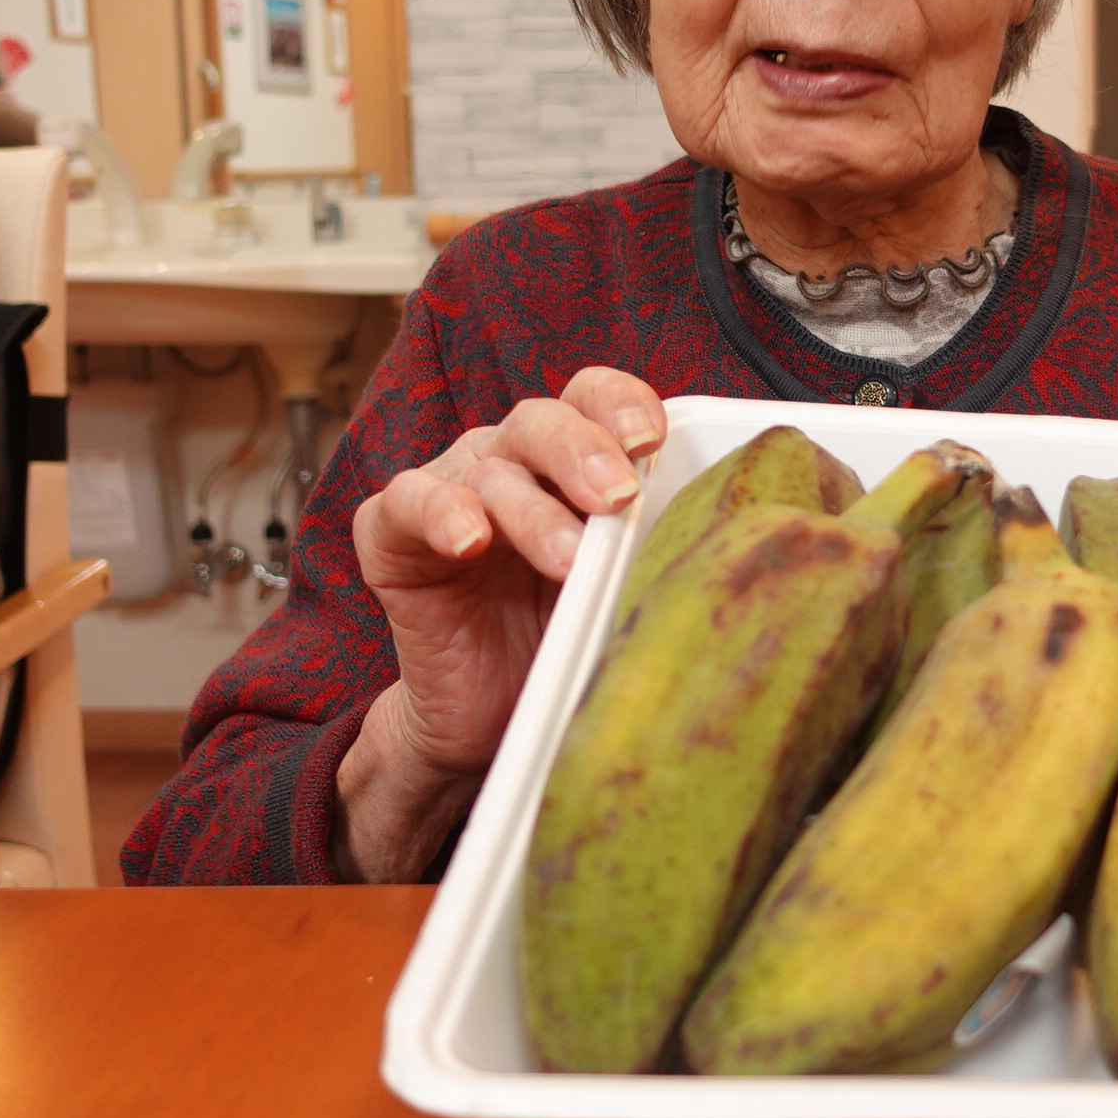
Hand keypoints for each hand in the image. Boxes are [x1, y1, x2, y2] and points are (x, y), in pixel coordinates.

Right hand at [332, 366, 665, 880]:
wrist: (486, 720)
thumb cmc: (561, 644)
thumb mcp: (618, 592)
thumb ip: (652, 551)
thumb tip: (725, 545)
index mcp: (569, 460)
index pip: (594, 398)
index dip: (622, 405)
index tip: (654, 440)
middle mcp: (509, 460)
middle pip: (543, 421)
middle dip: (584, 452)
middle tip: (617, 496)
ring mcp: (450, 489)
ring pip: (489, 468)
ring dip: (533, 511)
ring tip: (568, 559)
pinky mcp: (392, 534)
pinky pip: (407, 501)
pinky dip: (439, 513)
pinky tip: (469, 541)